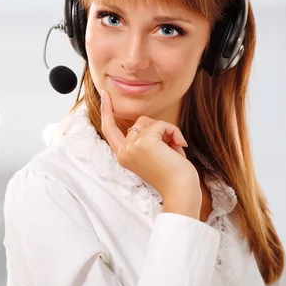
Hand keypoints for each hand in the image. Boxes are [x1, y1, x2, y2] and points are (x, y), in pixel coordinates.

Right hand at [100, 90, 201, 218]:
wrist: (180, 191)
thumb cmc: (171, 176)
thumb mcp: (151, 154)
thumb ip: (144, 138)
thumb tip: (148, 122)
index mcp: (123, 156)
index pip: (109, 129)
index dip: (106, 111)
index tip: (105, 95)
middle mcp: (124, 151)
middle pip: (138, 123)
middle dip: (158, 128)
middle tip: (173, 144)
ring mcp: (132, 146)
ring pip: (150, 122)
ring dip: (167, 132)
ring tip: (175, 150)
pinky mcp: (145, 142)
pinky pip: (161, 125)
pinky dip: (174, 132)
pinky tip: (179, 147)